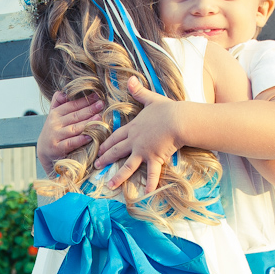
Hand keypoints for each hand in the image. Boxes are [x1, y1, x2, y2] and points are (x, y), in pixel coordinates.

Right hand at [37, 90, 103, 174]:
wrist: (44, 152)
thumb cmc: (54, 132)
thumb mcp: (53, 116)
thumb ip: (57, 103)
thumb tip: (63, 92)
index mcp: (55, 114)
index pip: (71, 106)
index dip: (84, 101)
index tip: (96, 96)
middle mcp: (54, 124)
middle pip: (75, 116)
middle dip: (89, 109)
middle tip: (101, 104)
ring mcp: (55, 136)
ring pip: (74, 128)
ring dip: (87, 123)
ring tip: (99, 118)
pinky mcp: (57, 149)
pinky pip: (70, 143)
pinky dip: (80, 140)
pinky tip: (89, 136)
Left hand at [94, 77, 179, 193]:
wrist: (178, 120)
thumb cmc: (167, 109)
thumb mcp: (151, 99)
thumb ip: (139, 91)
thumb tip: (131, 79)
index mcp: (133, 128)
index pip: (116, 136)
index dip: (106, 143)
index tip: (98, 149)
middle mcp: (135, 141)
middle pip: (117, 151)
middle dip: (105, 159)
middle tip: (96, 166)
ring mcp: (143, 151)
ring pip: (127, 166)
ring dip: (118, 176)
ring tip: (109, 185)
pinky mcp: (154, 158)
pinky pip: (151, 174)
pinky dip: (150, 184)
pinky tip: (146, 193)